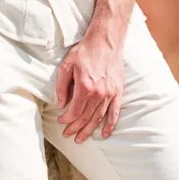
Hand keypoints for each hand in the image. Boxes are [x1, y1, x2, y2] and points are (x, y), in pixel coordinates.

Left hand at [54, 25, 127, 140]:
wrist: (105, 41)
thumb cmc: (84, 51)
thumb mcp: (66, 65)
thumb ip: (62, 87)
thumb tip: (61, 104)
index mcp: (85, 87)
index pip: (74, 111)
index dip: (66, 119)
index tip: (61, 122)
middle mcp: (98, 93)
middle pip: (85, 117)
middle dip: (75, 128)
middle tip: (68, 135)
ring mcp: (110, 94)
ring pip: (98, 118)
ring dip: (89, 130)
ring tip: (81, 138)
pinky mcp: (118, 91)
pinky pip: (115, 112)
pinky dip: (110, 125)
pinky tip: (105, 134)